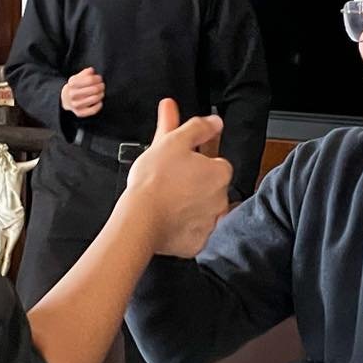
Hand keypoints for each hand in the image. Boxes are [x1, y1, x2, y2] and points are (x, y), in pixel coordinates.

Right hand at [60, 67, 104, 117]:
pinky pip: (94, 110)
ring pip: (95, 98)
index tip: (99, 78)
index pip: (90, 79)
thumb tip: (91, 70)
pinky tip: (99, 102)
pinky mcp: (80, 113)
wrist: (66, 99)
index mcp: (72, 84)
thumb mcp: (77, 77)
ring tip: (101, 93)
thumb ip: (85, 73)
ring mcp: (76, 104)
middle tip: (102, 86)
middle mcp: (73, 94)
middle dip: (101, 86)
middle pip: (94, 89)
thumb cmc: (75, 87)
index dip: (98, 78)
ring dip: (101, 94)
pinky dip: (99, 105)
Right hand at [125, 98, 231, 257]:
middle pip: (211, 187)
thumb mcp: (174, 141)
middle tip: (170, 180)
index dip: (199, 160)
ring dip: (191, 205)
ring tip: (168, 200)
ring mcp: (211, 223)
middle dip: (195, 183)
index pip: (217, 162)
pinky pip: (194, 233)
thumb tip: (213, 119)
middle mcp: (222, 199)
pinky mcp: (198, 243)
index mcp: (220, 173)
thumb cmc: (155, 179)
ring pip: (203, 210)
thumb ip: (197, 128)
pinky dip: (184, 228)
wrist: (140, 219)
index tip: (182, 162)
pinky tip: (169, 219)